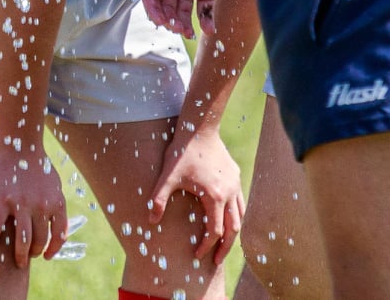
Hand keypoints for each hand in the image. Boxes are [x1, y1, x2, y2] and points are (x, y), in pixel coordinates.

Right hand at [0, 144, 68, 267]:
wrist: (19, 145)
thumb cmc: (36, 163)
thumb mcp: (54, 184)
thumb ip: (55, 203)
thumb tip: (57, 221)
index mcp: (56, 203)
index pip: (59, 235)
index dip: (53, 249)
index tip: (46, 255)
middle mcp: (42, 207)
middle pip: (40, 240)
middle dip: (34, 252)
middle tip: (27, 256)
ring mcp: (22, 205)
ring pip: (22, 240)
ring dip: (20, 255)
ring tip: (16, 262)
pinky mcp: (3, 201)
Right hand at [143, 0, 241, 35]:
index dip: (152, 9)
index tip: (159, 20)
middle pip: (165, 7)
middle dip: (168, 19)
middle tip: (178, 27)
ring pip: (181, 13)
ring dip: (183, 24)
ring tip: (188, 32)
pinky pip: (204, 11)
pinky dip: (205, 22)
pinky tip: (209, 29)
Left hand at [148, 127, 243, 266]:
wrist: (198, 128)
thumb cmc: (181, 152)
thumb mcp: (167, 176)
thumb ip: (159, 199)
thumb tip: (150, 221)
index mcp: (214, 197)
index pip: (214, 231)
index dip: (206, 245)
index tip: (197, 255)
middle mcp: (229, 193)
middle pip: (232, 229)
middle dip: (225, 247)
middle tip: (216, 260)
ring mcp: (235, 185)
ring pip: (240, 216)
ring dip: (232, 232)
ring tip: (224, 244)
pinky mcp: (235, 177)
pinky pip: (240, 203)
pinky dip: (235, 215)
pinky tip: (226, 219)